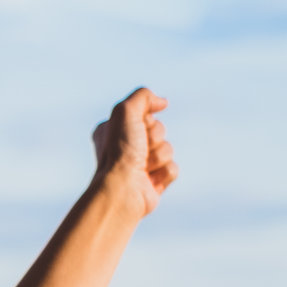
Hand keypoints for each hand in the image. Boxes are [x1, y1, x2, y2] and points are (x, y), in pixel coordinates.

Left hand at [90, 87, 177, 217]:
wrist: (123, 190)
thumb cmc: (120, 151)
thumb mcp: (125, 111)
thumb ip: (143, 96)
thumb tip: (162, 102)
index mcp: (113, 129)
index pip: (145, 114)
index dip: (145, 120)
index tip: (133, 130)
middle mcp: (125, 147)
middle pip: (159, 130)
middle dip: (154, 137)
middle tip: (139, 149)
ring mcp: (140, 165)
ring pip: (167, 149)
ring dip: (159, 156)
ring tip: (142, 167)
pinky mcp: (153, 182)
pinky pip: (172, 169)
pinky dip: (164, 173)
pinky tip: (149, 180)